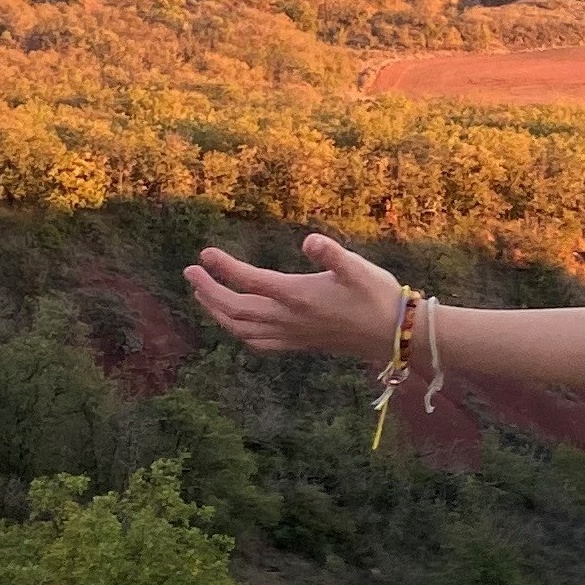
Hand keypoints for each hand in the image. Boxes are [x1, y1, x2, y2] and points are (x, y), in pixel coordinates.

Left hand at [185, 236, 405, 360]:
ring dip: (217, 312)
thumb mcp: (358, 268)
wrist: (393, 334)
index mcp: (298, 296)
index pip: (250, 281)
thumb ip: (331, 253)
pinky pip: (257, 342)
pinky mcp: (298, 343)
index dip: (224, 267)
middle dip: (208, 291)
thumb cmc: (377, 295)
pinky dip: (238, 331)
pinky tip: (235, 324)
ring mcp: (292, 334)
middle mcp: (289, 318)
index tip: (205, 253)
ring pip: (241, 329)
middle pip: (235, 309)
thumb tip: (309, 241)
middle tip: (190, 272)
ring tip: (202, 295)